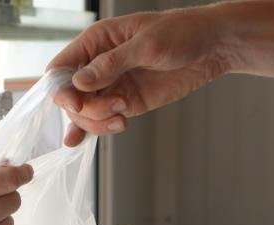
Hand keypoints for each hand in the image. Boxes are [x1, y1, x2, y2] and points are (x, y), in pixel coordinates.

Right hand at [48, 6, 229, 146]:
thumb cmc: (181, 33)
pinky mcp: (128, 102)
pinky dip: (95, 131)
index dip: (61, 88)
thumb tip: (79, 82)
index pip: (61, 68)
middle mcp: (98, 65)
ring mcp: (112, 86)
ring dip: (97, 121)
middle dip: (86, 109)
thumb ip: (112, 64)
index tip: (75, 102)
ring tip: (123, 117)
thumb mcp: (147, 45)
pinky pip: (103, 119)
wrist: (212, 47)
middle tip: (115, 107)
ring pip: (86, 112)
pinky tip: (80, 142)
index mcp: (96, 41)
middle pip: (70, 96)